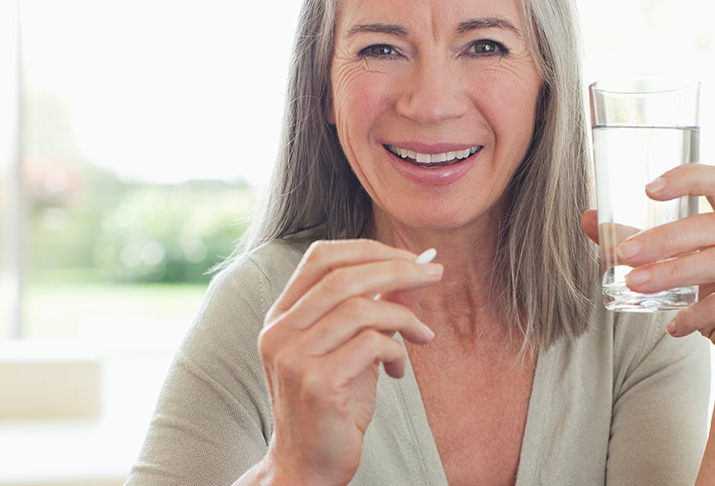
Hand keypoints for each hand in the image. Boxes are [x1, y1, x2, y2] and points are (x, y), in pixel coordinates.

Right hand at [257, 239, 441, 483]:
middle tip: (434, 273)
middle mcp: (280, 331)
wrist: (308, 465)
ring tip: (423, 334)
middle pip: (342, 276)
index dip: (368, 250)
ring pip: (360, 308)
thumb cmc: (334, 404)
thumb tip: (415, 273)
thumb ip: (376, 309)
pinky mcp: (317, 384)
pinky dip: (396, 348)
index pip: (320, 257)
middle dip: (397, 269)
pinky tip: (400, 368)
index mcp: (282, 315)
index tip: (409, 258)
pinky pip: (370, 344)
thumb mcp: (354, 348)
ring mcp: (293, 357)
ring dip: (403, 316)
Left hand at [582, 164, 714, 375]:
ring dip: (671, 271)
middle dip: (664, 239)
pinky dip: (697, 314)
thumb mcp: (672, 261)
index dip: (688, 178)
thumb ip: (636, 241)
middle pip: (713, 225)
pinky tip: (674, 325)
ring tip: (635, 284)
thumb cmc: (709, 290)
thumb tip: (590, 219)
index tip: (648, 190)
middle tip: (623, 253)